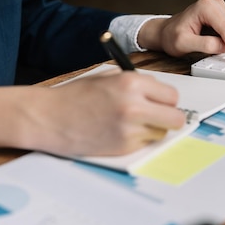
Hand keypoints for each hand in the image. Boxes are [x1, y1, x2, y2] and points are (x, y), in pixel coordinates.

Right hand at [0, 70, 185, 155]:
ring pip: (161, 133)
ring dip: (153, 130)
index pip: (172, 95)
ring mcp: (129, 129)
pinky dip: (137, 140)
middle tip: (157, 116)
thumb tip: (162, 95)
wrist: (49, 117)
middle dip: (169, 117)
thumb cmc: (76, 95)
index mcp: (131, 83)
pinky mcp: (122, 147)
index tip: (159, 102)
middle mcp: (134, 106)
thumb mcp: (108, 77)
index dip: (166, 99)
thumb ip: (137, 83)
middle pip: (176, 118)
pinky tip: (118, 132)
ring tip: (132, 124)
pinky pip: (144, 144)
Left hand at [138, 0, 224, 63]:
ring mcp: (220, 8)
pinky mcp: (222, 15)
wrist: (166, 32)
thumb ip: (204, 44)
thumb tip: (223, 46)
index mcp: (205, 7)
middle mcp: (215, 3)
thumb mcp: (183, 43)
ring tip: (214, 51)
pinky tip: (217, 46)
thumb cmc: (171, 36)